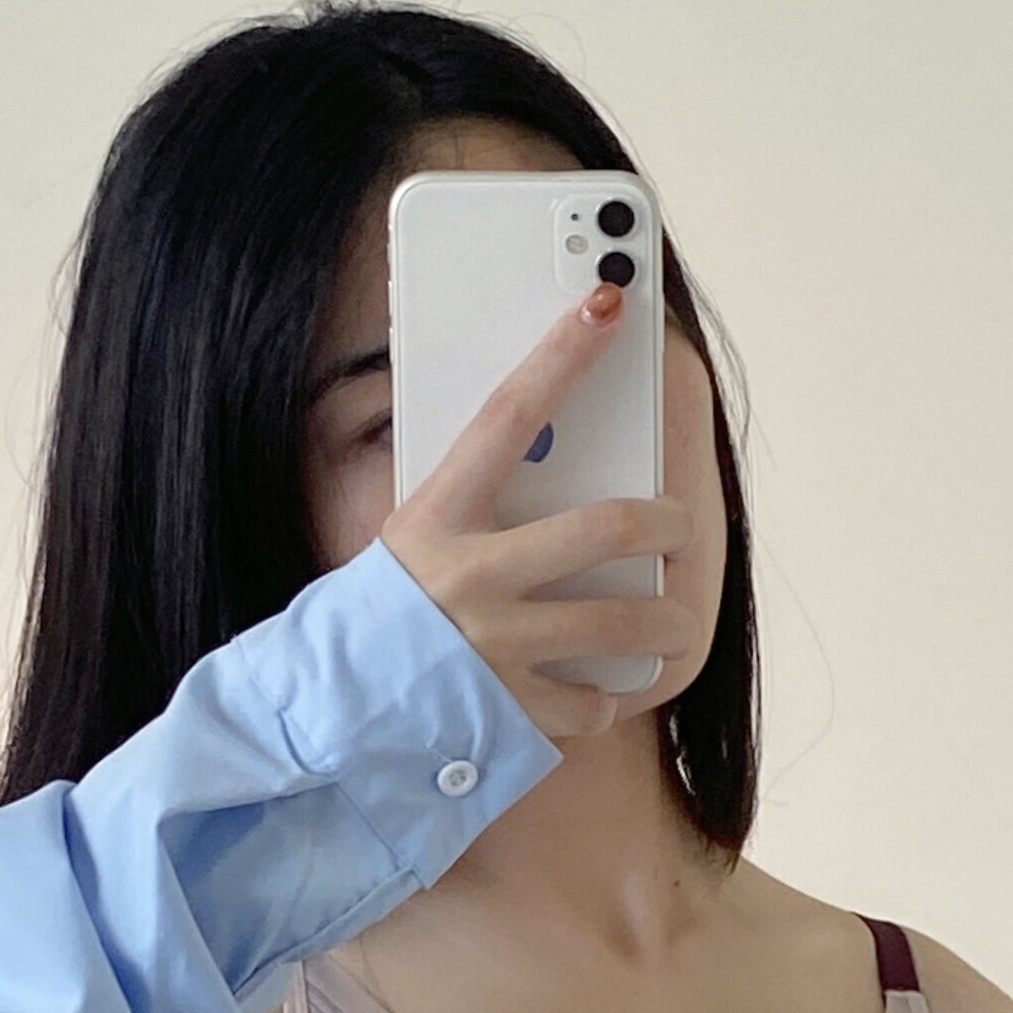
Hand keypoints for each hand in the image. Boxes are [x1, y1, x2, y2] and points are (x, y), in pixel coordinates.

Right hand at [378, 287, 700, 740]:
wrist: (332, 705)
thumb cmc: (382, 610)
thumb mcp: (413, 537)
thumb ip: (472, 505)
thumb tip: (543, 453)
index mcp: (439, 516)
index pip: (509, 414)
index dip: (561, 355)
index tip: (605, 305)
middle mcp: (471, 577)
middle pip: (603, 528)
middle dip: (664, 524)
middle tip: (680, 528)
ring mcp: (492, 645)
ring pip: (618, 623)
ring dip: (665, 623)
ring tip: (677, 623)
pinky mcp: (506, 707)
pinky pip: (587, 701)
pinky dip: (602, 696)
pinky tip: (601, 686)